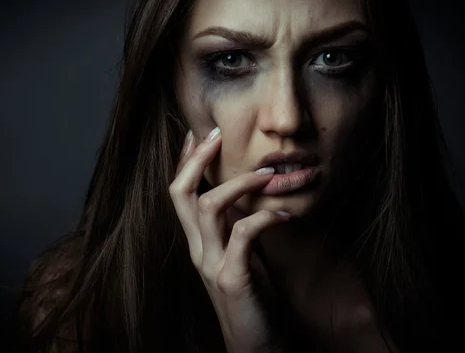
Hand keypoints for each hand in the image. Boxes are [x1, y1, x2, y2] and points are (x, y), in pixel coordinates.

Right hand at [169, 128, 289, 352]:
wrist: (255, 346)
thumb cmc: (252, 298)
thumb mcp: (239, 256)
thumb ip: (234, 228)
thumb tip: (245, 197)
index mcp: (198, 242)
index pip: (180, 194)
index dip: (185, 161)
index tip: (196, 133)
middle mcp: (197, 250)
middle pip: (180, 194)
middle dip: (195, 159)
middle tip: (215, 133)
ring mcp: (211, 265)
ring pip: (208, 208)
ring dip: (238, 184)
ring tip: (267, 175)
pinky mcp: (232, 279)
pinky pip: (242, 235)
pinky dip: (264, 218)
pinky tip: (285, 215)